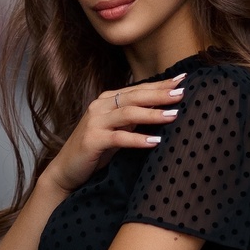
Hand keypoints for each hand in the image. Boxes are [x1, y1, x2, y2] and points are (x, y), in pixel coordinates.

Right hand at [42, 73, 186, 194]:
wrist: (66, 170)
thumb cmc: (96, 150)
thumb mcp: (117, 130)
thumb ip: (134, 118)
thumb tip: (164, 109)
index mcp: (107, 100)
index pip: (138, 89)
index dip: (160, 85)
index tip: (182, 79)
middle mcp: (100, 106)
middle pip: (134, 97)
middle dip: (160, 94)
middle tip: (182, 93)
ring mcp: (94, 122)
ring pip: (128, 113)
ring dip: (152, 114)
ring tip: (173, 115)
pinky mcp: (91, 140)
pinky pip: (118, 137)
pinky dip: (137, 139)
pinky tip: (154, 142)